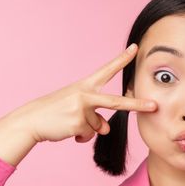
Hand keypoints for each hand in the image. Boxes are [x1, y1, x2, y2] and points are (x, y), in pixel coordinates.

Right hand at [5, 43, 157, 143]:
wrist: (31, 121)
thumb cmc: (56, 113)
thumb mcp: (77, 110)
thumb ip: (95, 117)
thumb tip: (106, 129)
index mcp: (85, 86)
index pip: (107, 70)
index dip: (122, 59)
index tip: (136, 48)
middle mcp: (85, 94)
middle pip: (116, 102)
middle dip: (136, 105)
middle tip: (154, 106)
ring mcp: (81, 109)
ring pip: (97, 126)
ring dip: (86, 129)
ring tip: (68, 122)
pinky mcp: (77, 123)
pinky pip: (89, 134)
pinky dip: (80, 137)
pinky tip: (67, 129)